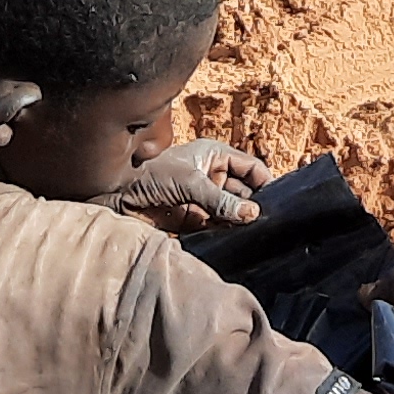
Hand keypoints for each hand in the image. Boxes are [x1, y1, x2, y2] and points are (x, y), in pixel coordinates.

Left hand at [100, 139, 269, 230]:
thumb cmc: (149, 176)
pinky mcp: (196, 219)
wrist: (117, 200)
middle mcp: (212, 175)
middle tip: (267, 220)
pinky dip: (228, 231)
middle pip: (245, 191)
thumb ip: (221, 200)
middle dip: (254, 204)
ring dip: (241, 219)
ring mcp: (205, 198)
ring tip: (254, 230)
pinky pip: (220, 225)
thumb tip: (252, 214)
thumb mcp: (190, 182)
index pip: (251, 167)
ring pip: (233, 210)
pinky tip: (237, 237)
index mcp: (214, 155)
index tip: (276, 200)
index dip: (264, 181)